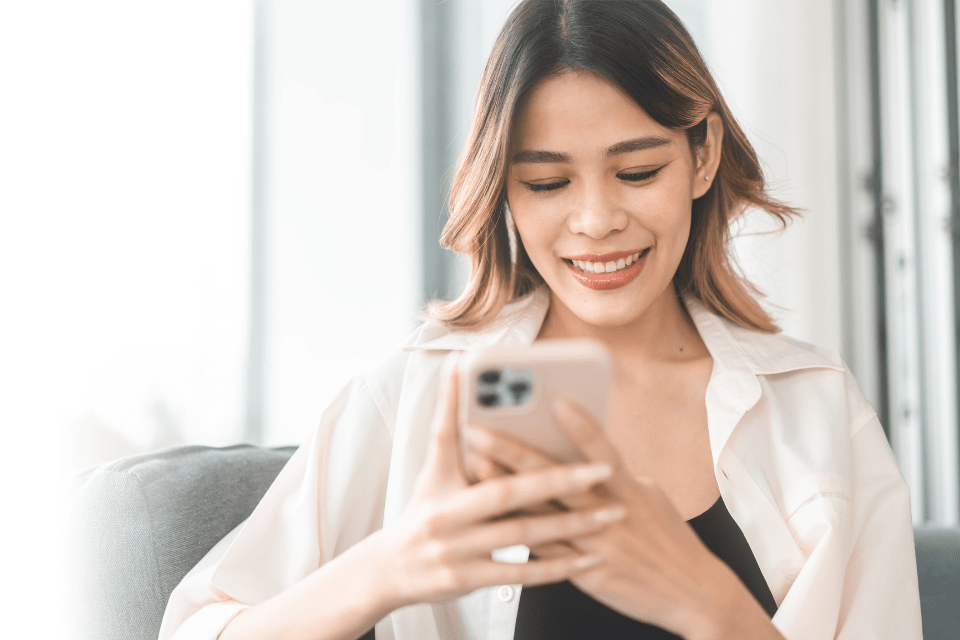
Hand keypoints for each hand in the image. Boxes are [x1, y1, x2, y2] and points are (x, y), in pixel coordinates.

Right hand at [372, 362, 627, 612]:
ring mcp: (456, 550)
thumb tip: (456, 370)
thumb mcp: (432, 468)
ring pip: (520, 534)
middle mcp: (446, 515)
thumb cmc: (423, 508)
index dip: (475, 413)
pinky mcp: (467, 580)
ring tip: (610, 513)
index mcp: (438, 480)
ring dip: (569, 524)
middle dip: (557, 480)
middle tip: (602, 471)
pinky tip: (589, 559)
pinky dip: (556, 567)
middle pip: (506, 493)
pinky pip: (520, 574)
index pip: (455, 440)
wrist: (392, 570)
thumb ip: (449, 423)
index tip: (518, 400)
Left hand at [465, 396, 784, 639]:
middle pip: (555, 476)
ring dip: (505, 488)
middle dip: (514, 450)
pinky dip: (518, 529)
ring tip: (474, 466)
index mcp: (630, 488)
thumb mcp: (651, 497)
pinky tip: (492, 517)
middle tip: (480, 430)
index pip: (602, 449)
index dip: (580, 424)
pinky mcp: (587, 570)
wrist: (693, 592)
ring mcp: (596, 543)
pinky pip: (545, 550)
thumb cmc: (670, 540)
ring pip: (542, 512)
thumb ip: (617, 476)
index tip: (555, 399)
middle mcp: (610, 512)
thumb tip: (589, 454)